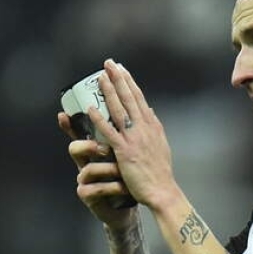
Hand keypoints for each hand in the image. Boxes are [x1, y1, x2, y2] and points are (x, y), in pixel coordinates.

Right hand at [57, 111, 135, 231]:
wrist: (128, 206)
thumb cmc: (127, 178)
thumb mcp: (126, 155)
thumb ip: (125, 138)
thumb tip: (140, 111)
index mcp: (94, 151)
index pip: (79, 134)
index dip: (69, 124)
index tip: (63, 114)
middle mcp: (85, 163)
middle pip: (74, 148)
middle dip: (89, 146)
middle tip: (106, 148)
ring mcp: (84, 180)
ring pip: (87, 170)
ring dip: (108, 169)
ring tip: (123, 171)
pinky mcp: (88, 196)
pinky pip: (96, 189)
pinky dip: (114, 187)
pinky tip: (125, 187)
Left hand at [89, 59, 181, 211]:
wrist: (162, 190)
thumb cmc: (160, 171)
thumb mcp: (161, 144)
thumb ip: (153, 126)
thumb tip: (150, 111)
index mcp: (152, 125)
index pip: (139, 98)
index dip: (129, 81)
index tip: (121, 68)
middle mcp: (144, 128)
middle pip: (129, 98)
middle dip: (118, 79)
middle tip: (108, 63)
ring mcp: (134, 139)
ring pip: (119, 110)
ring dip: (109, 92)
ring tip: (99, 77)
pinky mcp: (124, 152)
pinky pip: (109, 133)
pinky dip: (100, 120)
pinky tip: (90, 109)